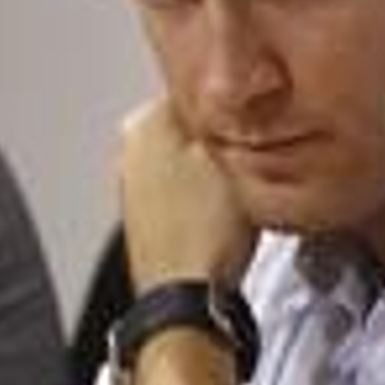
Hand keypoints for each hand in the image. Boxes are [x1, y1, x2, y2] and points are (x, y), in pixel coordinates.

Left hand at [118, 99, 255, 289]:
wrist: (187, 296)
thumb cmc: (205, 232)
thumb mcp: (234, 153)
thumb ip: (228, 115)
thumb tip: (231, 93)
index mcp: (145, 123)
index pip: (198, 88)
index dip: (234, 106)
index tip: (254, 124)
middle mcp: (130, 150)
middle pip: (192, 124)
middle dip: (222, 137)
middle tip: (252, 158)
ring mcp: (134, 186)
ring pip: (189, 157)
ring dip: (215, 167)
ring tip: (238, 190)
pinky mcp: (146, 217)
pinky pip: (184, 189)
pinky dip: (203, 195)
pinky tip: (222, 214)